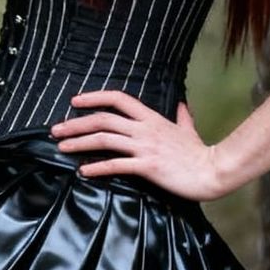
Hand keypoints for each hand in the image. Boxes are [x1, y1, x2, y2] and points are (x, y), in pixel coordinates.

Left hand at [49, 90, 229, 201]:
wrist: (214, 172)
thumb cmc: (200, 154)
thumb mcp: (189, 130)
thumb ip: (182, 117)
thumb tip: (182, 105)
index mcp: (152, 118)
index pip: (118, 98)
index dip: (94, 97)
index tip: (74, 101)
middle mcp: (145, 129)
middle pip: (103, 120)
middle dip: (75, 123)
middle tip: (56, 130)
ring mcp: (146, 147)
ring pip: (104, 140)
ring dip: (79, 143)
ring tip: (61, 148)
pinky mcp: (148, 166)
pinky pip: (116, 165)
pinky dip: (97, 168)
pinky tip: (83, 171)